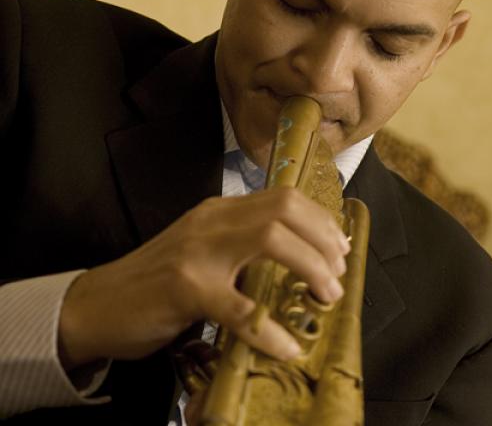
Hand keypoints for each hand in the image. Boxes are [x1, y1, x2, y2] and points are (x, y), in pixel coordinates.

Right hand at [58, 187, 349, 369]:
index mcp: (220, 210)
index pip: (283, 198)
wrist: (99, 303)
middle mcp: (212, 221)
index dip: (320, 220)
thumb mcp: (204, 249)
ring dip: (310, 268)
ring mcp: (198, 252)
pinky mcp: (185, 289)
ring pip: (271, 241)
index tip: (339, 247)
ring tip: (326, 296)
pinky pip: (241, 308)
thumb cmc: (158, 279)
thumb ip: (243, 246)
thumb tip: (298, 261)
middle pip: (285, 209)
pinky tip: (287, 346)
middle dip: (323, 239)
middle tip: (338, 273)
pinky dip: (271, 328)